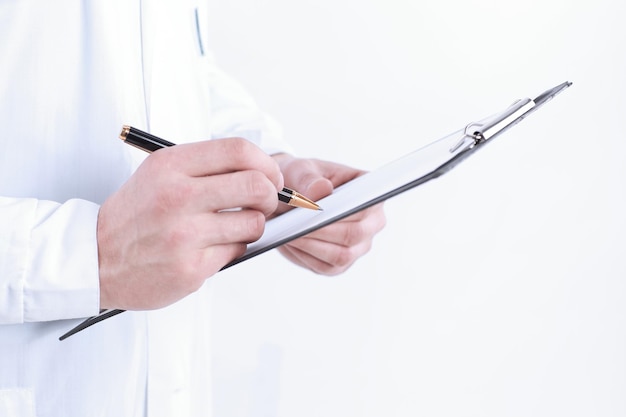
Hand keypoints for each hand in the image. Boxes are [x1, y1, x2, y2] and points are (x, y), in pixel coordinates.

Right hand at [97, 138, 282, 309]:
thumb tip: (262, 170)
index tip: (271, 176)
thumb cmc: (136, 214)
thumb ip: (206, 166)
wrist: (95, 258)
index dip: (266, 164)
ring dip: (252, 225)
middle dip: (270, 195)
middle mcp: (177, 197)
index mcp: (171, 166)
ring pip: (253, 223)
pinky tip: (211, 246)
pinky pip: (237, 251)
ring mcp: (184, 235)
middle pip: (256, 186)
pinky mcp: (191, 268)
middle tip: (264, 202)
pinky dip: (233, 248)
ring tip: (233, 227)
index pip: (239, 150)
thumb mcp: (160, 173)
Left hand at [273, 155, 385, 274]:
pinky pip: (324, 267)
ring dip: (311, 245)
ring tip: (288, 231)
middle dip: (321, 230)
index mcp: (370, 194)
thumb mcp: (300, 170)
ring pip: (340, 256)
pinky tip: (290, 241)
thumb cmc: (300, 179)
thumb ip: (309, 179)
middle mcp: (372, 222)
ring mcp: (358, 246)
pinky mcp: (339, 264)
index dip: (343, 211)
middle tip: (294, 224)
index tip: (317, 209)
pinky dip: (304, 255)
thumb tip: (322, 190)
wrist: (288, 198)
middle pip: (353, 235)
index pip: (365, 207)